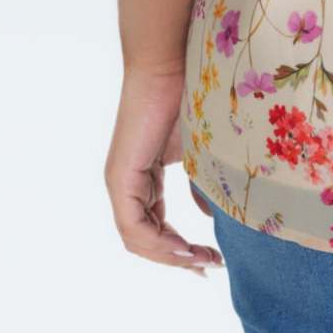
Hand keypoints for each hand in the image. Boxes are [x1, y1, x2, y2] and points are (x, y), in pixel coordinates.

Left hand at [104, 64, 221, 273]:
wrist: (172, 63)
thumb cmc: (191, 95)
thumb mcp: (200, 151)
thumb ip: (201, 184)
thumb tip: (209, 217)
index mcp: (142, 177)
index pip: (155, 226)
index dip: (180, 250)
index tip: (212, 260)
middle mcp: (126, 184)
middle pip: (145, 240)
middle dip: (177, 259)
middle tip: (209, 269)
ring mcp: (120, 182)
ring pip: (138, 238)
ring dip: (170, 256)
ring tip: (202, 262)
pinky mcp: (121, 177)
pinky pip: (134, 226)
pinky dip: (159, 243)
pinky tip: (185, 248)